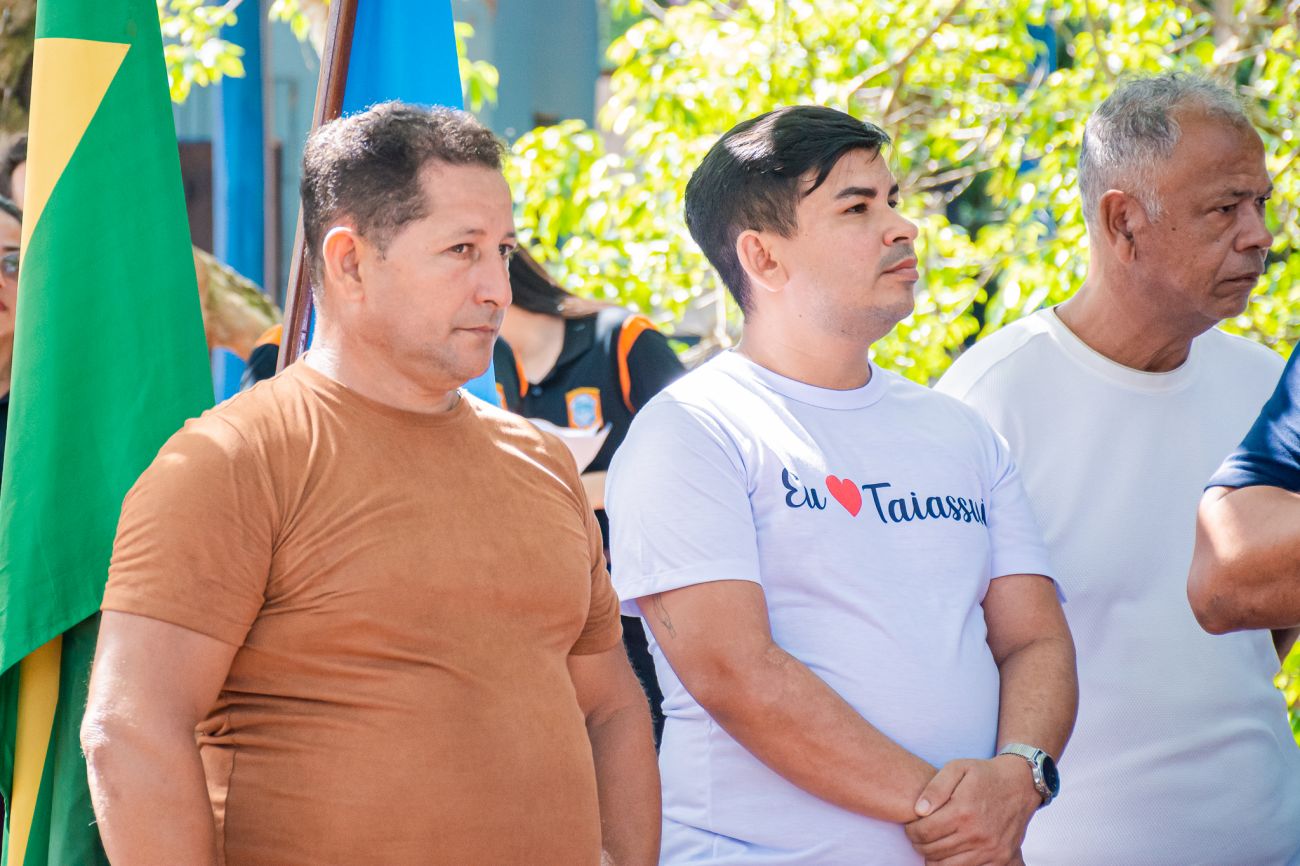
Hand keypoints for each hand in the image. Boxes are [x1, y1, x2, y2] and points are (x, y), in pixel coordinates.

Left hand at [903, 755, 1039, 865]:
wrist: (1021, 784)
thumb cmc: (984, 774)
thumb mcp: (957, 768)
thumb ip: (935, 788)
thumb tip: (918, 810)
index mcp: (963, 811)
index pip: (924, 833)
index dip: (911, 831)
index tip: (912, 826)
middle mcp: (977, 833)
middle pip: (933, 851)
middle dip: (919, 844)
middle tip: (919, 835)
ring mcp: (991, 849)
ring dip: (934, 857)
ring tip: (933, 843)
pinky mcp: (1001, 858)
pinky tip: (951, 853)